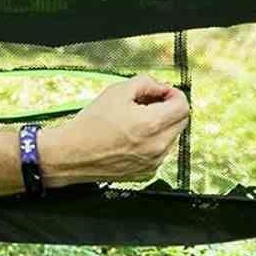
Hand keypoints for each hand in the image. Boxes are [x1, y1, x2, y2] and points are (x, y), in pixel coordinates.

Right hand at [42, 74, 189, 185]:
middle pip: (181, 121)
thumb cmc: (90, 125)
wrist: (72, 154)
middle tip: (148, 103)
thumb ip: (145, 83)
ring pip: (171, 137)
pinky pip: (160, 152)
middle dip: (168, 109)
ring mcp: (154, 162)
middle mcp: (158, 146)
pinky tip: (132, 137)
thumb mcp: (116, 92)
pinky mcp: (147, 172)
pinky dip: (152, 142)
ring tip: (135, 121)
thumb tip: (161, 87)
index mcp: (152, 124)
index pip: (183, 106)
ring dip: (161, 126)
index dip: (173, 94)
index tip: (162, 92)